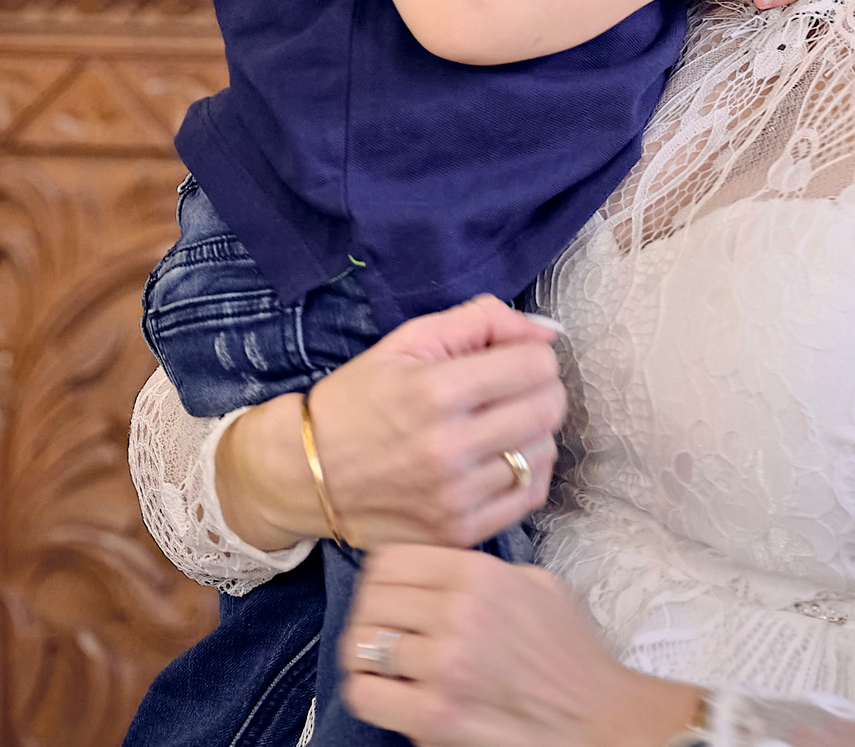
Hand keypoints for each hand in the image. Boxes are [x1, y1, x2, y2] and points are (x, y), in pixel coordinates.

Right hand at [216, 296, 564, 550]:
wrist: (306, 473)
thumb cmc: (358, 400)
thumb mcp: (407, 341)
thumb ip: (480, 321)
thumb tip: (546, 333)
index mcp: (435, 392)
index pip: (536, 366)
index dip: (530, 354)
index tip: (510, 359)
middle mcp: (449, 449)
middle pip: (549, 408)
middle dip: (539, 389)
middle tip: (509, 390)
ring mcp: (456, 499)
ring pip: (544, 453)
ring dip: (532, 433)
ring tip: (499, 427)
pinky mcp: (458, 533)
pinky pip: (530, 496)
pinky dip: (526, 473)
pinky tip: (500, 460)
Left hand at [341, 545, 703, 746]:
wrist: (598, 717)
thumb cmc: (572, 656)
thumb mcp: (539, 586)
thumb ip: (487, 572)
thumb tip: (439, 572)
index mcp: (480, 574)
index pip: (390, 560)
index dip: (380, 579)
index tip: (385, 594)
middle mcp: (458, 612)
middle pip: (371, 600)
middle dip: (370, 616)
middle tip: (381, 631)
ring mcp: (445, 666)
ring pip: (362, 645)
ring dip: (366, 655)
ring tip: (381, 664)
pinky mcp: (436, 716)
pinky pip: (366, 694)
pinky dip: (367, 692)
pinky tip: (386, 693)